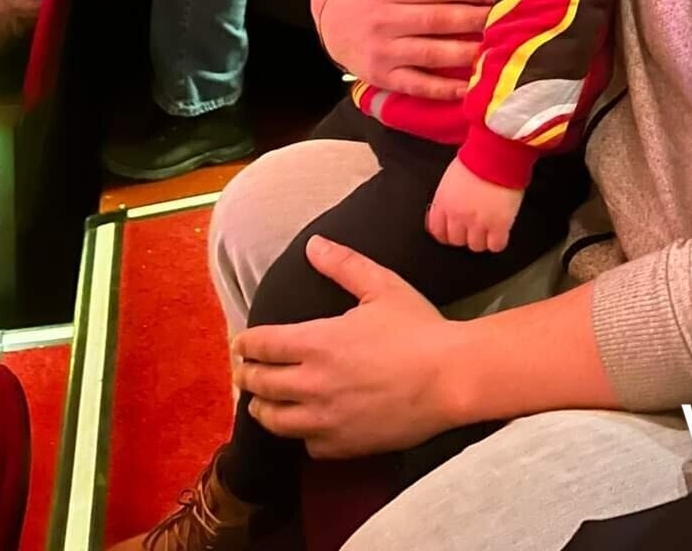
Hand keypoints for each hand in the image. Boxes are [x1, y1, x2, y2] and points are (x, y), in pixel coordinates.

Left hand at [234, 236, 465, 456]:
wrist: (451, 378)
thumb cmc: (418, 328)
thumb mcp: (382, 286)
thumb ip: (344, 263)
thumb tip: (313, 244)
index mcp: (318, 341)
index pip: (263, 345)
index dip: (246, 343)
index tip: (241, 343)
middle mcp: (312, 383)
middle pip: (260, 384)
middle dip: (246, 375)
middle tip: (244, 371)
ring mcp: (325, 419)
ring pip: (274, 420)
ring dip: (263, 408)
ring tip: (261, 402)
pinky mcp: (343, 445)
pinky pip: (306, 444)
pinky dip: (299, 433)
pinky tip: (304, 424)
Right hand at [314, 0, 493, 99]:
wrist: (327, 27)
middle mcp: (385, 18)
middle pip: (439, 19)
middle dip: (476, 19)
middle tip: (510, 18)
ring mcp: (384, 51)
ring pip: (432, 53)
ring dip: (467, 53)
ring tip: (498, 51)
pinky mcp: (384, 77)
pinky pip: (418, 85)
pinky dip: (444, 89)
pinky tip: (470, 88)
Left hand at [427, 157, 525, 253]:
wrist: (496, 152)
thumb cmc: (476, 156)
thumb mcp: (452, 176)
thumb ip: (449, 196)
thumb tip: (452, 206)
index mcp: (443, 202)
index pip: (437, 231)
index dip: (446, 232)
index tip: (452, 230)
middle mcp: (458, 216)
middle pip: (456, 240)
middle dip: (464, 235)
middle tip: (473, 227)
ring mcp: (478, 222)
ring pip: (476, 246)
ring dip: (482, 238)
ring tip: (489, 228)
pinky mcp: (499, 225)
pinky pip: (496, 245)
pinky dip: (498, 241)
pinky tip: (500, 231)